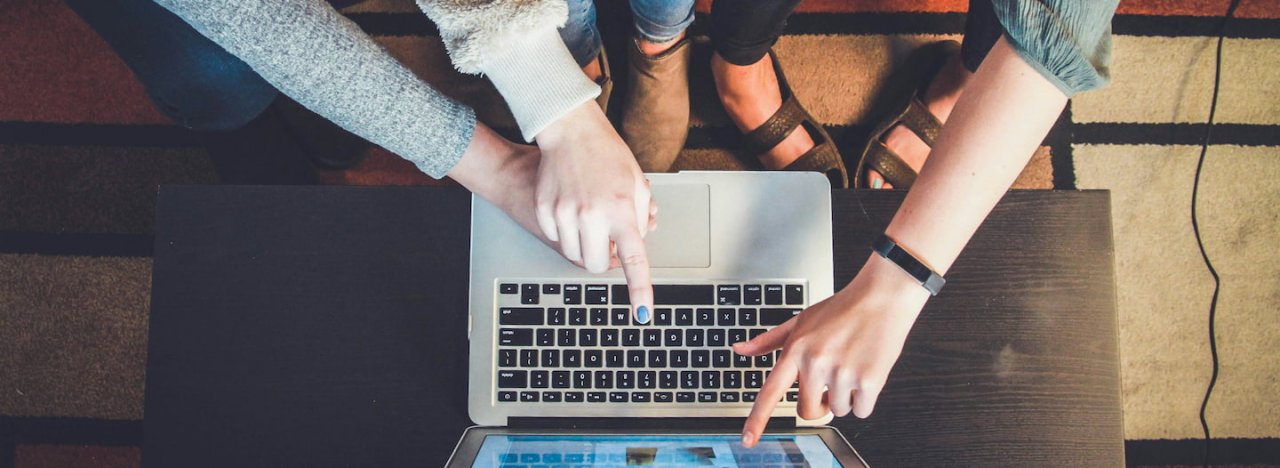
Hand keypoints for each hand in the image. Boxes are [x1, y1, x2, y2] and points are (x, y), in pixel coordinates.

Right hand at [533, 101, 654, 320]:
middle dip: (603, 259)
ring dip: (584, 245)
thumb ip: (641, 218)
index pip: (634, 260)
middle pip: (596, 265)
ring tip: (589, 217)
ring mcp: (564, 214)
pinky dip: (565, 231)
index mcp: (622, 210)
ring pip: (573, 255)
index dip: (639, 290)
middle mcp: (592, 215)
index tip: (643, 313)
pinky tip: (571, 206)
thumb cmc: (607, 154)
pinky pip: (556, 238)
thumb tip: (636, 244)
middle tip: (607, 239)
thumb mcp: (637, 183)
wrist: (570, 131)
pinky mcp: (544, 210)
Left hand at [734, 255, 930, 446]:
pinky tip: (866, 372)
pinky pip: (861, 411)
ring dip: (845, 397)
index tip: (748, 440)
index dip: (757, 419)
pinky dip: (865, 399)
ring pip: (838, 410)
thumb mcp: (800, 320)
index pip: (771, 392)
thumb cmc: (841, 309)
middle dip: (819, 404)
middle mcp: (816, 363)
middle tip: (830, 383)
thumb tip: (739, 350)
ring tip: (851, 366)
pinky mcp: (869, 380)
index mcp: (796, 350)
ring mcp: (842, 373)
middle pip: (808, 411)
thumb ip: (769, 340)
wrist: (882, 297)